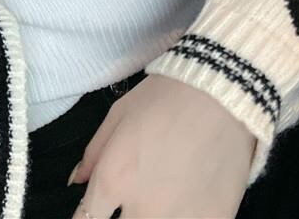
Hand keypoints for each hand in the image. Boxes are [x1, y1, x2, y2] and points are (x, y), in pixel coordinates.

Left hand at [68, 73, 256, 218]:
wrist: (221, 93)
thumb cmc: (166, 98)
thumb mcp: (119, 115)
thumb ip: (94, 153)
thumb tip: (77, 180)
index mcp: (113, 180)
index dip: (86, 216)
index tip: (94, 212)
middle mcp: (143, 209)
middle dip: (121, 217)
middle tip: (128, 202)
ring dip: (149, 217)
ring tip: (159, 196)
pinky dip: (183, 218)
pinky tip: (185, 203)